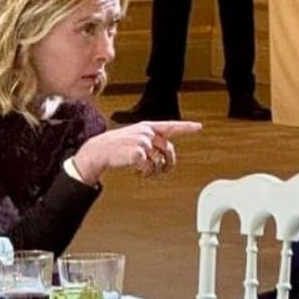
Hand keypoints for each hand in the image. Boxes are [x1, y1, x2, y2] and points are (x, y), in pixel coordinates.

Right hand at [72, 120, 201, 183]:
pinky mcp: (138, 152)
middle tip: (163, 169)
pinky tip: (136, 170)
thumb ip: (151, 141)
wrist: (99, 150)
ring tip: (143, 170)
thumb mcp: (135, 137)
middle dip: (168, 162)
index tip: (198, 126)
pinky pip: (149, 167)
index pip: (171, 126)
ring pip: (159, 161)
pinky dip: (144, 173)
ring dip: (153, 170)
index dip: (186, 127)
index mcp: (148, 127)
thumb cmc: (118, 146)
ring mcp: (142, 141)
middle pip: (169, 149)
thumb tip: (165, 155)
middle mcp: (147, 132)